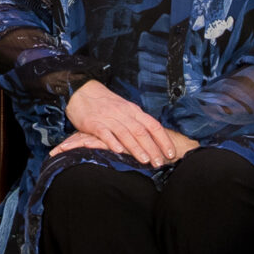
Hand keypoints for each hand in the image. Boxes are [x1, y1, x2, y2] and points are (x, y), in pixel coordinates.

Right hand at [61, 80, 188, 166]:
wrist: (82, 91)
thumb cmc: (105, 103)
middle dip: (152, 148)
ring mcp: (108, 118)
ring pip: (125, 133)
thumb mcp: (125, 109)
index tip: (171, 153)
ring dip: (136, 147)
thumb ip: (137, 122)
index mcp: (133, 111)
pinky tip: (118, 151)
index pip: (153, 125)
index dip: (163, 140)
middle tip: (160, 162)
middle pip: (141, 131)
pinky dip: (111, 141)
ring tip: (145, 160)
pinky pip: (104, 133)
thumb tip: (154, 138)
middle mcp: (123, 114)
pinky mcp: (93, 123)